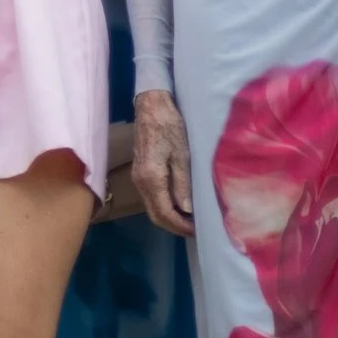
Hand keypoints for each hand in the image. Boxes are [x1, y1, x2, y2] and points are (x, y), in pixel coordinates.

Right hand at [132, 89, 194, 236]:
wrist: (151, 106)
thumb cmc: (170, 127)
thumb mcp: (182, 155)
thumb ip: (182, 184)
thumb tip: (187, 210)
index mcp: (151, 178)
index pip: (164, 213)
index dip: (181, 226)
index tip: (200, 232)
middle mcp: (140, 181)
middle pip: (155, 215)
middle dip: (175, 227)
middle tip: (197, 230)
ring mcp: (138, 177)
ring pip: (152, 207)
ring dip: (171, 218)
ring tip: (192, 219)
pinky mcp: (140, 171)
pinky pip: (151, 198)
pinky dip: (165, 207)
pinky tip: (181, 204)